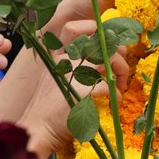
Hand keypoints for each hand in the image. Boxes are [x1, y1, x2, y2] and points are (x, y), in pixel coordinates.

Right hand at [16, 19, 129, 158]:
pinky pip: (110, 87)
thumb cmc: (47, 109)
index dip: (92, 28)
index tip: (104, 39)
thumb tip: (98, 59)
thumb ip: (70, 67)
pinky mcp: (83, 92)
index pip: (72, 28)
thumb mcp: (54, 80)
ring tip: (119, 86)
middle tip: (119, 67)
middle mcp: (65, 61)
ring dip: (121, 71)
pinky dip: (117, 96)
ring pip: (110, 59)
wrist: (37, 130)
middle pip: (100, 41)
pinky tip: (114, 104)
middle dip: (117, 50)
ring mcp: (74, 74)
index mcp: (56, 56)